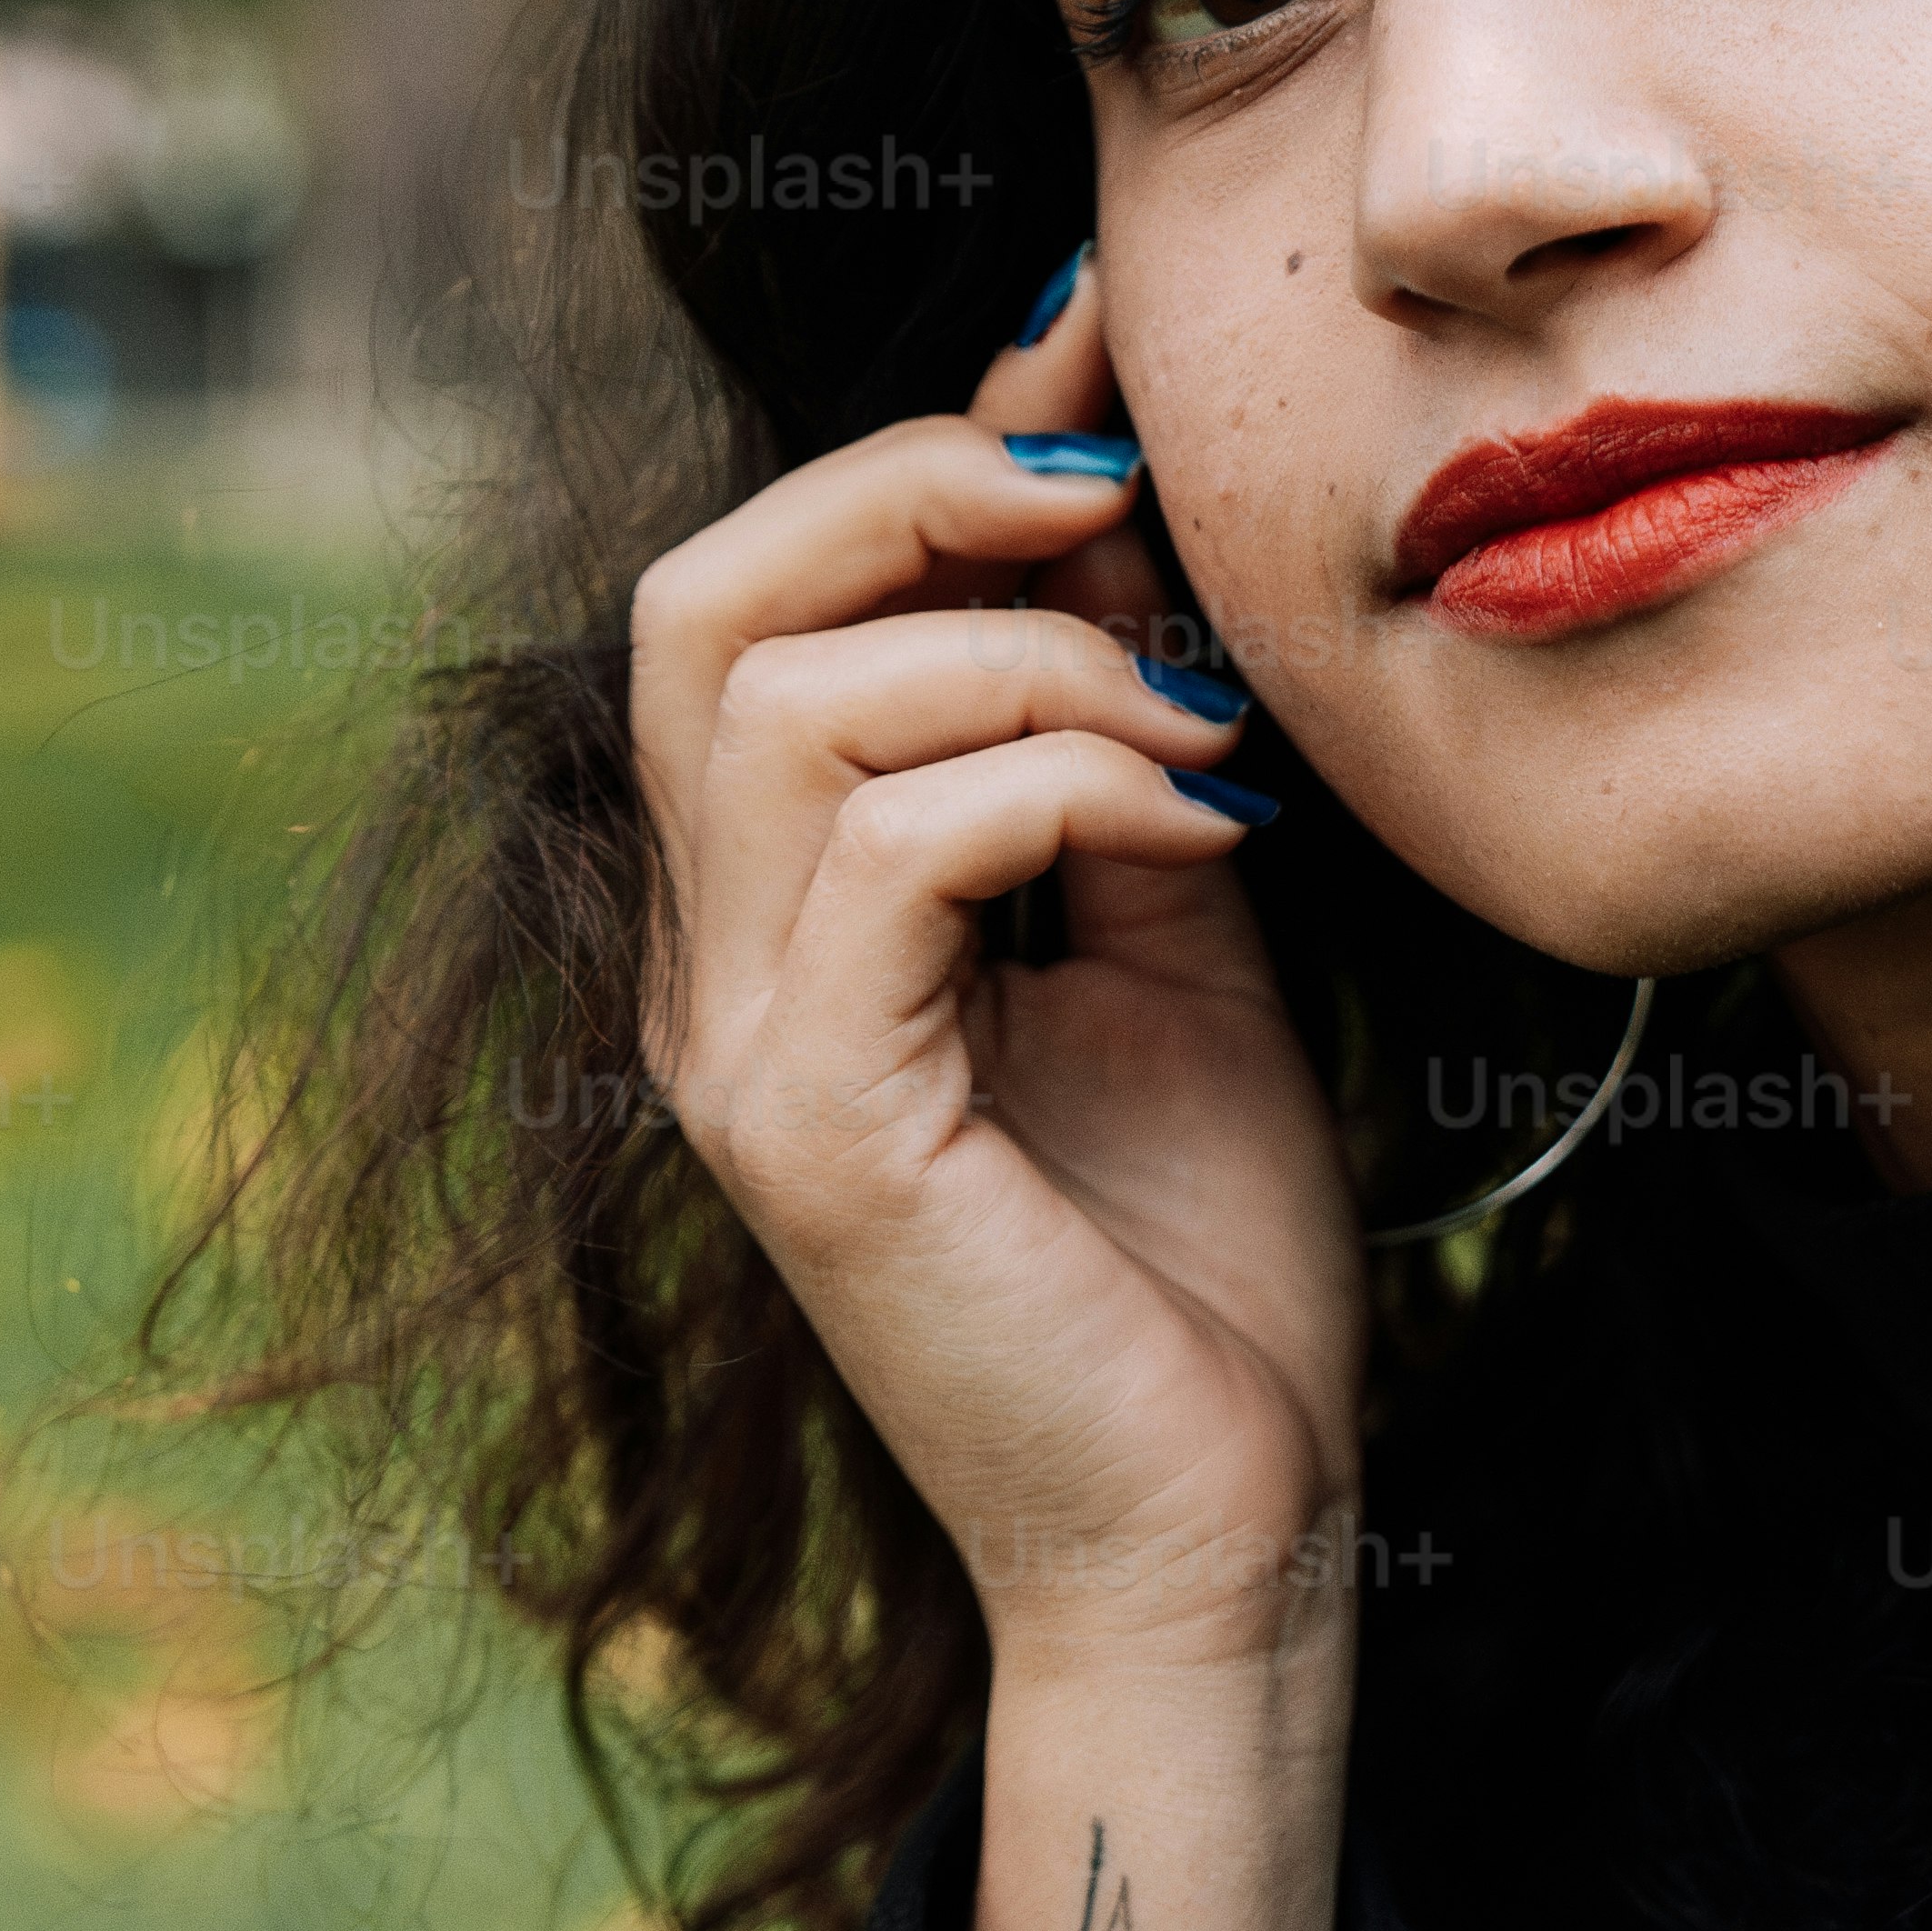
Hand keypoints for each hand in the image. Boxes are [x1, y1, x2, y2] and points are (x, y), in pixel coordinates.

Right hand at [629, 249, 1365, 1694]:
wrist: (1225, 1524)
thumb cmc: (1201, 1254)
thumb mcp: (1176, 928)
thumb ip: (1119, 739)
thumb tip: (1116, 504)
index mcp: (776, 915)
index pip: (755, 603)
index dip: (926, 463)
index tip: (1111, 406)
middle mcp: (715, 970)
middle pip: (706, 602)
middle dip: (920, 495)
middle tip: (1122, 509)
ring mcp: (742, 1051)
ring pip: (783, 697)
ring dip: (1034, 662)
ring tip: (1203, 746)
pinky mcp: (815, 1131)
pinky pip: (891, 846)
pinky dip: (1064, 782)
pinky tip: (1202, 832)